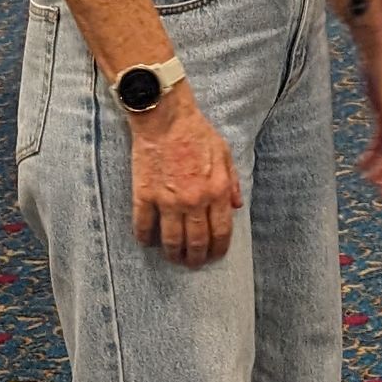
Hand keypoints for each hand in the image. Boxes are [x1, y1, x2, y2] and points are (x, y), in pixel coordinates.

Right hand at [128, 86, 241, 265]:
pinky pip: (143, 225)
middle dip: (196, 258)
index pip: (221, 231)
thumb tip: (238, 206)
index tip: (215, 256)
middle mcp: (194, 200)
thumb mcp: (225, 154)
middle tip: (193, 263)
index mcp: (217, 191)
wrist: (166, 118)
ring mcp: (168, 200)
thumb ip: (232, 182)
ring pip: (171, 240)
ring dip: (173, 254)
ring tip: (173, 258)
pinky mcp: (145, 195)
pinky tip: (147, 242)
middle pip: (197, 241)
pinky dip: (145, 238)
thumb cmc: (197, 132)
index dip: (219, 249)